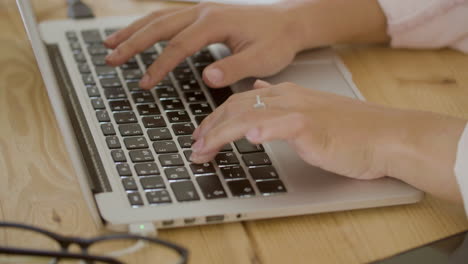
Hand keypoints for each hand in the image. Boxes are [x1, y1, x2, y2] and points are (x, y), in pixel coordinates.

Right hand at [104, 3, 303, 88]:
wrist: (289, 22)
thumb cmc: (277, 40)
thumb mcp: (262, 59)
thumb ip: (234, 68)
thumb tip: (208, 77)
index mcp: (216, 22)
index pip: (179, 45)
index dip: (159, 65)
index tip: (144, 83)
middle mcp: (204, 11)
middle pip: (159, 26)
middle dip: (132, 43)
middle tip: (110, 59)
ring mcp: (201, 10)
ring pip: (159, 17)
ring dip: (133, 30)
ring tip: (109, 43)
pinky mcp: (202, 14)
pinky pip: (168, 17)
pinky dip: (148, 26)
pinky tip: (137, 34)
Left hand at [191, 80, 465, 201]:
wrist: (387, 135)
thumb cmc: (352, 131)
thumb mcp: (311, 111)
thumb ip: (282, 102)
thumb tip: (259, 88)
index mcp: (287, 95)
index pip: (240, 102)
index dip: (215, 119)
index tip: (201, 135)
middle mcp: (289, 98)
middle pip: (237, 107)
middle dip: (209, 128)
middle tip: (194, 148)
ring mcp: (301, 111)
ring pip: (251, 115)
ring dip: (223, 134)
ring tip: (204, 149)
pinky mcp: (315, 127)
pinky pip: (285, 125)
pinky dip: (266, 129)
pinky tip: (251, 136)